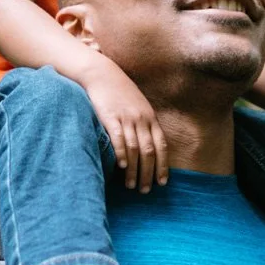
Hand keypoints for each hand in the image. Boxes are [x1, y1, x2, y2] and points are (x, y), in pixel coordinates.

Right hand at [82, 57, 168, 191]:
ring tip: (131, 186)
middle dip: (148, 173)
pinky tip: (121, 167)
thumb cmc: (119, 92)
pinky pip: (118, 138)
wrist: (101, 73)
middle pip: (149, 152)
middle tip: (145, 190)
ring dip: (134, 170)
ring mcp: (126, 118)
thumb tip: (147, 147)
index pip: (161, 146)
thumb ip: (144, 125)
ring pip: (134, 149)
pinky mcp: (110, 117)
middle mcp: (141, 119)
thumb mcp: (138, 106)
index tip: (162, 183)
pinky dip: (121, 153)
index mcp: (150, 118)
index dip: (163, 166)